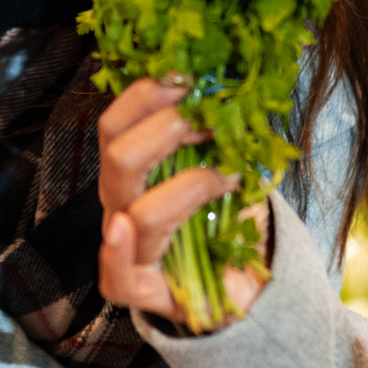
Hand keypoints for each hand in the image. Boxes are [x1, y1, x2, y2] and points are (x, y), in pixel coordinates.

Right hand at [94, 77, 259, 321]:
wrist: (251, 287)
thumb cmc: (234, 222)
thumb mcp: (228, 164)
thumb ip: (222, 132)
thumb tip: (233, 82)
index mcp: (134, 172)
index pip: (116, 124)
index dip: (146, 95)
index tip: (189, 76)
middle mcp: (122, 205)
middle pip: (118, 157)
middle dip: (167, 128)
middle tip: (212, 119)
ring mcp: (127, 248)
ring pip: (136, 210)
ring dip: (192, 185)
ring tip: (230, 175)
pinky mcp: (138, 290)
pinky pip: (116, 274)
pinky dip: (118, 250)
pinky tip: (127, 228)